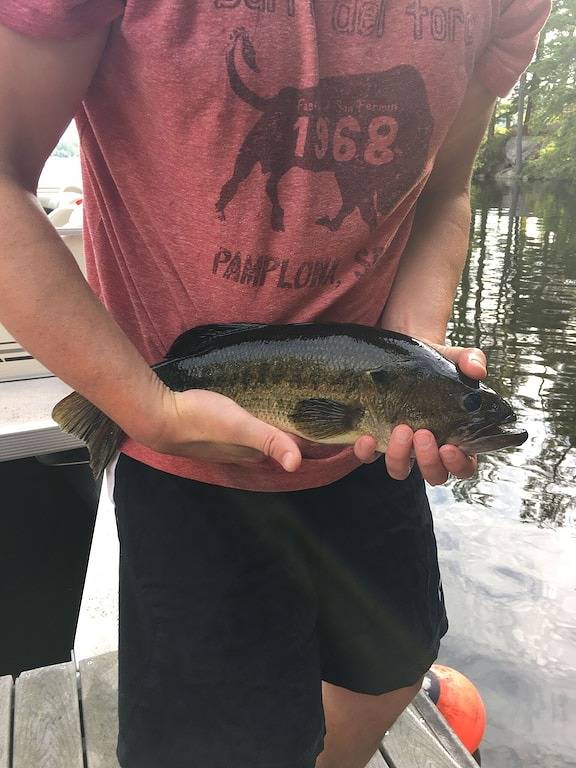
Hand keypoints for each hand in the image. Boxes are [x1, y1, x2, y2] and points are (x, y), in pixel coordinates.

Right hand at [148, 388, 302, 471]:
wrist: (159, 417)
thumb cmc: (201, 421)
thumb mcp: (240, 426)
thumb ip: (269, 439)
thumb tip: (297, 464)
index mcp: (254, 452)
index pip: (289, 446)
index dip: (306, 435)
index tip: (324, 419)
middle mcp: (243, 452)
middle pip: (276, 441)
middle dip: (292, 429)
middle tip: (308, 406)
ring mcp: (227, 443)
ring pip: (259, 434)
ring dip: (272, 424)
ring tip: (287, 404)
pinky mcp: (214, 431)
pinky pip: (242, 426)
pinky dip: (253, 418)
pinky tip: (253, 405)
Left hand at [353, 343, 486, 484]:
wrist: (404, 353)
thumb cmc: (437, 361)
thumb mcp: (455, 356)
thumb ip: (472, 360)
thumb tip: (477, 370)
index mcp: (456, 437)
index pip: (464, 465)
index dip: (459, 464)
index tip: (450, 447)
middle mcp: (429, 448)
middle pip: (434, 474)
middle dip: (428, 460)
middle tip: (422, 433)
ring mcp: (402, 446)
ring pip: (401, 469)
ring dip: (399, 457)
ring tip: (400, 429)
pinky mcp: (376, 439)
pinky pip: (369, 457)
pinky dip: (367, 452)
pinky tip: (367, 436)